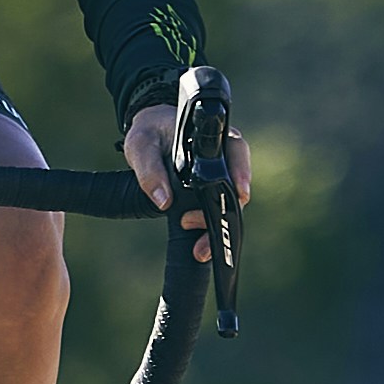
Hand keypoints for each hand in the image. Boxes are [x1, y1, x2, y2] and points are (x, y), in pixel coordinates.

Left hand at [122, 98, 247, 259]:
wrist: (150, 138)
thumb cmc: (150, 134)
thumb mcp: (142, 146)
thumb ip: (149, 170)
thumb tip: (164, 201)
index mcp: (214, 136)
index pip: (237, 151)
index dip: (242, 172)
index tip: (240, 192)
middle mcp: (225, 157)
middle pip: (237, 186)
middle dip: (224, 212)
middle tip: (193, 225)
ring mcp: (221, 178)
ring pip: (230, 205)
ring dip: (215, 228)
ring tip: (199, 250)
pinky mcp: (212, 195)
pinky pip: (218, 213)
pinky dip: (210, 231)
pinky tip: (200, 249)